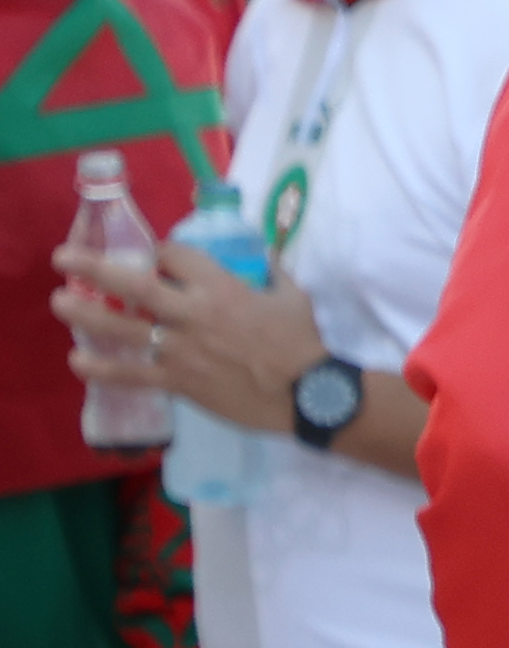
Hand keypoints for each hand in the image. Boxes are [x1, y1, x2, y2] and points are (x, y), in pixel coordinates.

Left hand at [52, 234, 329, 433]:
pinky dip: (103, 369)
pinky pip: (133, 375)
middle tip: (64, 258)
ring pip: (123, 329)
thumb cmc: (303, 344)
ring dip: (86, 314)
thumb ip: (272, 273)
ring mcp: (182, 349)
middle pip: (134, 286)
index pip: (174, 257)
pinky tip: (79, 361)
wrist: (308, 394)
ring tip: (60, 303)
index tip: (154, 257)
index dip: (160, 252)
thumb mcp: (293, 297)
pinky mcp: (179, 382)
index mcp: (221, 288)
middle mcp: (193, 314)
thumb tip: (265, 255)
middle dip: (95, 268)